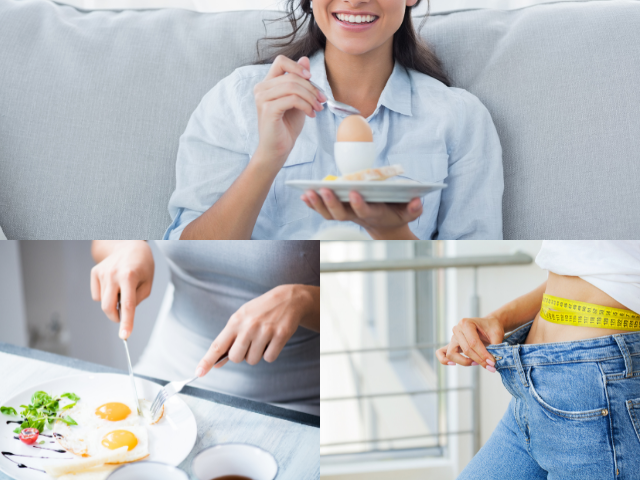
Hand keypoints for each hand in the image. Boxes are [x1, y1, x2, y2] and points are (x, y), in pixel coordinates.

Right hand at [90, 241, 154, 339]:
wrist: (129, 245)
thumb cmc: (142, 266)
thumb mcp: (148, 282)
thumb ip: (138, 299)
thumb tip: (123, 311)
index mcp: (129, 276)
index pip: (128, 305)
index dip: (126, 322)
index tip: (125, 336)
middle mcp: (113, 274)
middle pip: (108, 307)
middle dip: (116, 317)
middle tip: (123, 318)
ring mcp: (102, 272)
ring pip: (103, 302)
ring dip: (113, 302)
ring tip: (122, 288)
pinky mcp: (94, 272)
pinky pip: (97, 295)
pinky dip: (105, 295)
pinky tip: (113, 284)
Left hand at [195, 284, 316, 375]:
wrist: (288, 299)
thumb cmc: (261, 310)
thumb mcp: (242, 318)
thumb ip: (229, 340)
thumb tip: (217, 363)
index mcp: (236, 321)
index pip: (218, 345)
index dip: (207, 360)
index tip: (199, 372)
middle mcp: (249, 326)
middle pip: (236, 358)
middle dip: (242, 355)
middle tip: (250, 342)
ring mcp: (265, 331)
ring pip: (253, 360)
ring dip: (257, 354)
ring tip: (263, 338)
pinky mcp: (280, 335)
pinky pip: (269, 358)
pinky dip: (270, 353)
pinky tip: (273, 340)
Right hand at [253, 55, 325, 167]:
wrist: (278, 149)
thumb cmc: (287, 126)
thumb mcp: (297, 100)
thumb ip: (299, 81)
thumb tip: (305, 59)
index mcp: (267, 84)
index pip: (281, 61)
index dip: (297, 66)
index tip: (311, 78)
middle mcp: (261, 89)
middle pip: (292, 76)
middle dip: (312, 88)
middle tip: (322, 100)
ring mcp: (262, 99)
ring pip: (293, 87)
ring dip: (310, 97)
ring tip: (318, 109)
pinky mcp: (268, 110)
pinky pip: (292, 99)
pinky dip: (306, 106)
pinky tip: (311, 114)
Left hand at [301, 188, 421, 239]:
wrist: (385, 225)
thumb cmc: (397, 214)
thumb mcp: (409, 212)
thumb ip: (414, 208)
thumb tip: (416, 201)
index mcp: (374, 214)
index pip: (364, 211)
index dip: (358, 204)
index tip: (354, 192)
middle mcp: (357, 217)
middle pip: (341, 214)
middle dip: (331, 203)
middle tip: (324, 190)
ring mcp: (346, 216)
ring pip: (328, 214)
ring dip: (317, 204)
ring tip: (308, 192)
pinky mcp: (338, 212)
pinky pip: (322, 210)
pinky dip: (313, 204)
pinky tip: (304, 194)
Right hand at [436, 315, 503, 370]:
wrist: (488, 324)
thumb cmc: (492, 327)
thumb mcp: (497, 334)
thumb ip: (495, 347)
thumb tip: (493, 363)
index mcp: (466, 323)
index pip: (473, 342)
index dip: (483, 354)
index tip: (493, 363)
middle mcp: (457, 329)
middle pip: (465, 349)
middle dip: (479, 359)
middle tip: (490, 366)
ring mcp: (453, 337)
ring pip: (452, 353)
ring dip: (464, 361)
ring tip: (477, 363)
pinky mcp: (452, 345)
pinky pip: (442, 353)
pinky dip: (444, 360)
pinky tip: (453, 364)